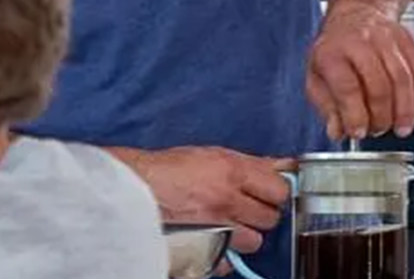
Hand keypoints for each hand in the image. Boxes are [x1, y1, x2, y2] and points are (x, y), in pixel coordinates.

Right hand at [114, 146, 291, 254]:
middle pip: (270, 218)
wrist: (129, 189)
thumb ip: (249, 163)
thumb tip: (284, 165)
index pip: (279, 189)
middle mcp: (226, 201)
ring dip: (243, 234)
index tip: (265, 192)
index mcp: (230, 172)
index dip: (273, 191)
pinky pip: (230, 259)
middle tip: (241, 207)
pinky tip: (212, 239)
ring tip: (224, 225)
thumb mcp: (209, 155)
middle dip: (259, 213)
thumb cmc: (162, 169)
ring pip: (253, 241)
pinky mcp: (203, 249)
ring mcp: (216, 227)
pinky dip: (224, 253)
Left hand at [308, 2, 413, 139]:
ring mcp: (387, 39)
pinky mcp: (409, 41)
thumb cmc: (336, 48)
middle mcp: (360, 42)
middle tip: (378, 130)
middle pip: (378, 85)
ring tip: (400, 128)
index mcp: (332, 52)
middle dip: (381, 115)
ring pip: (403, 79)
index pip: (347, 88)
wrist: (357, 14)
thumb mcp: (316, 75)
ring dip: (404, 110)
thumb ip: (326, 105)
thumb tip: (337, 131)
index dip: (355, 115)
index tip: (358, 132)